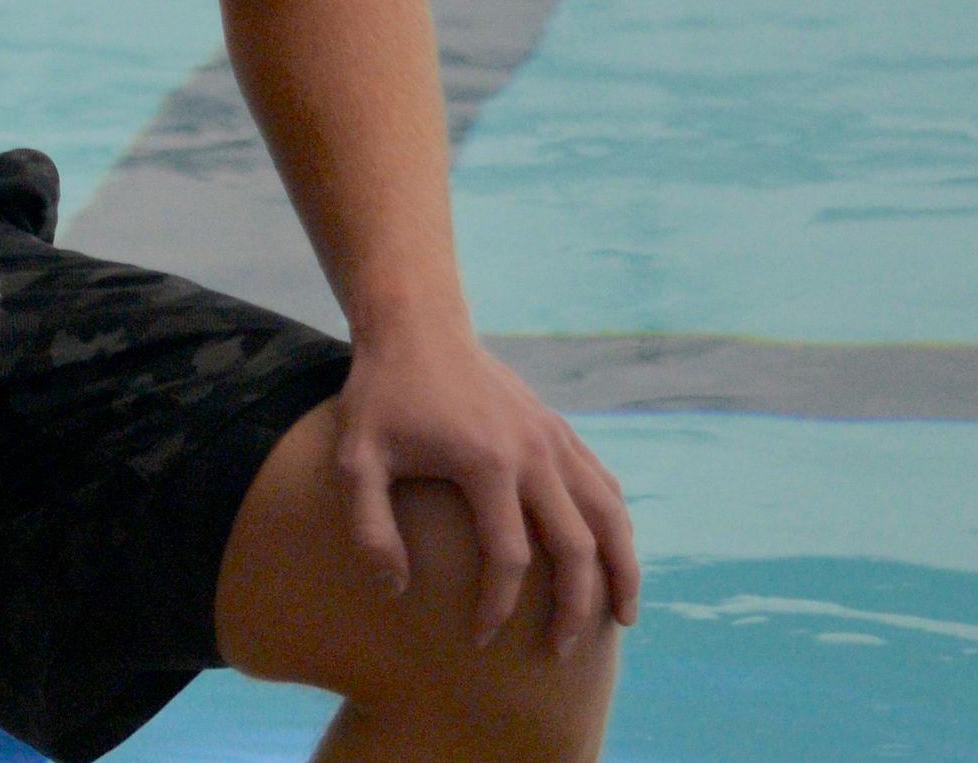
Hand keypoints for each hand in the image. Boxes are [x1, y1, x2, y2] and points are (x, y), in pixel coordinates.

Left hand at [331, 322, 638, 651]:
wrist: (417, 324)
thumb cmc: (383, 394)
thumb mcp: (356, 456)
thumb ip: (369, 525)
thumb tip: (395, 590)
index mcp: (486, 461)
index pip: (509, 557)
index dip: (498, 607)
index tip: (481, 639)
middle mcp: (532, 451)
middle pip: (576, 547)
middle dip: (575, 609)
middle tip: (560, 653)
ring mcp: (553, 436)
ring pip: (609, 515)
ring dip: (621, 571)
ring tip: (620, 619)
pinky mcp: (558, 428)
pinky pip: (604, 484)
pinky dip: (616, 527)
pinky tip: (613, 558)